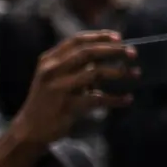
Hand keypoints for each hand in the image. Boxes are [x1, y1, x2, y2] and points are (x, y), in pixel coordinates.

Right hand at [9, 32, 135, 148]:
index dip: (100, 36)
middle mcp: (51, 70)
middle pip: (88, 53)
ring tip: (136, 74)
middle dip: (114, 51)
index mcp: (49, 60)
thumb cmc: (48, 100)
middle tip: (133, 53)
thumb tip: (109, 52)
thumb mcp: (54, 77)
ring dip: (119, 73)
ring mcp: (58, 88)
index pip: (77, 40)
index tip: (120, 37)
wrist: (30, 129)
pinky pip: (98, 99)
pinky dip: (116, 99)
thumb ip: (75, 65)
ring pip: (95, 73)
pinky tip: (127, 99)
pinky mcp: (67, 106)